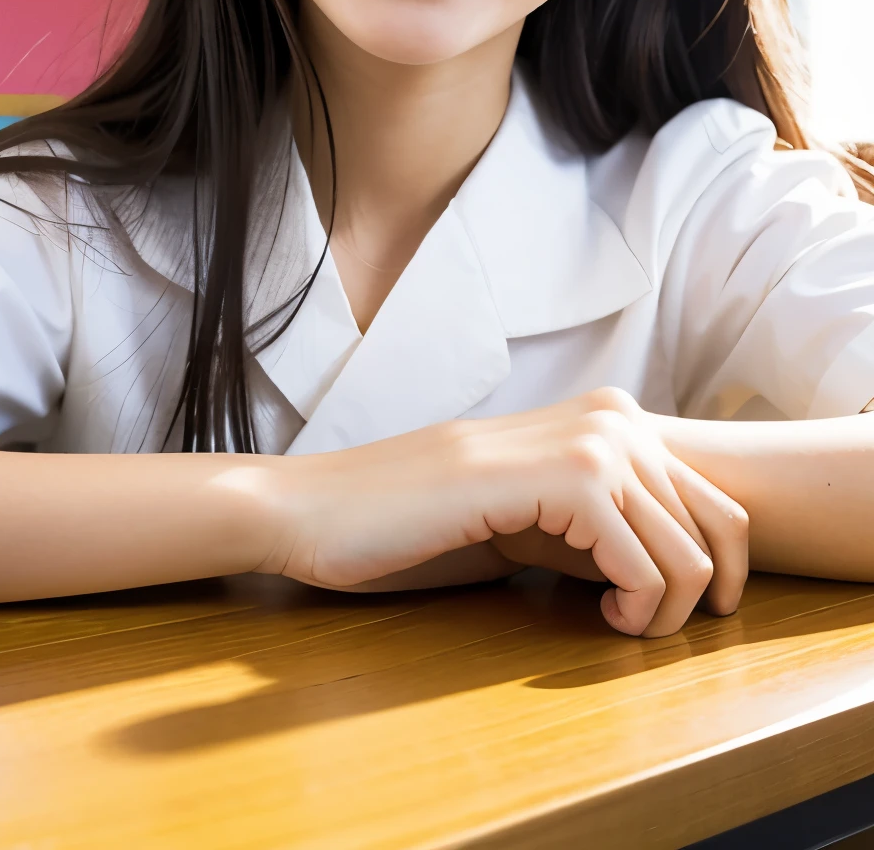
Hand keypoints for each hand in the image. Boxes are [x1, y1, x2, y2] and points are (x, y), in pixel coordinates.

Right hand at [260, 387, 747, 637]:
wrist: (320, 508)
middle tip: (637, 625)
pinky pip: (644, 562)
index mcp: (601, 418)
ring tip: (612, 622)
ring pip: (690, 548)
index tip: (671, 611)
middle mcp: (606, 417)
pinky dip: (635, 607)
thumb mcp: (529, 524)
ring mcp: (584, 442)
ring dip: (665, 610)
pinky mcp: (558, 480)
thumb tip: (678, 574)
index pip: (716, 494)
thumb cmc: (413, 525)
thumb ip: (597, 528)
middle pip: (722, 521)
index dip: (720, 569)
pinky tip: (597, 616)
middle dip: (699, 596)